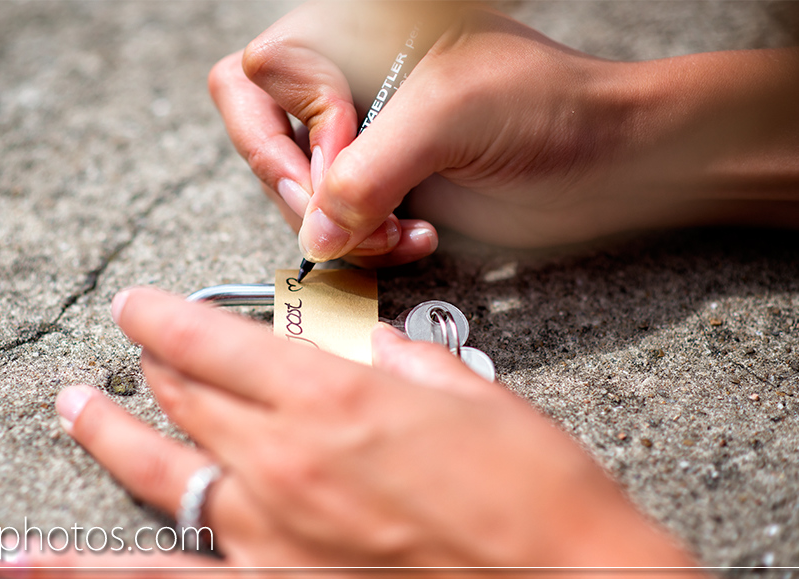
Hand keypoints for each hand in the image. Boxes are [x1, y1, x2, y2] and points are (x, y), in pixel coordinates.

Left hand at [0, 288, 727, 578]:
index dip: (168, 313)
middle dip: (161, 362)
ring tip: (75, 405)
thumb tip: (357, 342)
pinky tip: (17, 559)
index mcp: (333, 398)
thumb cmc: (538, 493)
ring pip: (157, 467)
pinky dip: (73, 576)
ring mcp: (268, 536)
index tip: (144, 303)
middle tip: (148, 346)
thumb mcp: (469, 395)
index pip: (215, 336)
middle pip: (186, 394)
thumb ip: (395, 360)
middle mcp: (284, 462)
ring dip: (109, 429)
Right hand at [211, 1, 798, 262]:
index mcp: (356, 38)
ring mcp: (370, 143)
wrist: (611, 162)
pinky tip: (412, 237)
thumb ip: (366, 171)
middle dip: (307, 193)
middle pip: (269, 142)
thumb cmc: (549, 106)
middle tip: (351, 219)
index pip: (263, 79)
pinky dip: (369, 246)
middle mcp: (353, 88)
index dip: (293, 132)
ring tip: (398, 232)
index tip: (343, 167)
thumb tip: (314, 232)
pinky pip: (342, 227)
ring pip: (302, 195)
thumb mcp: (446, 115)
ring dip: (344, 228)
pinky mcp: (390, 189)